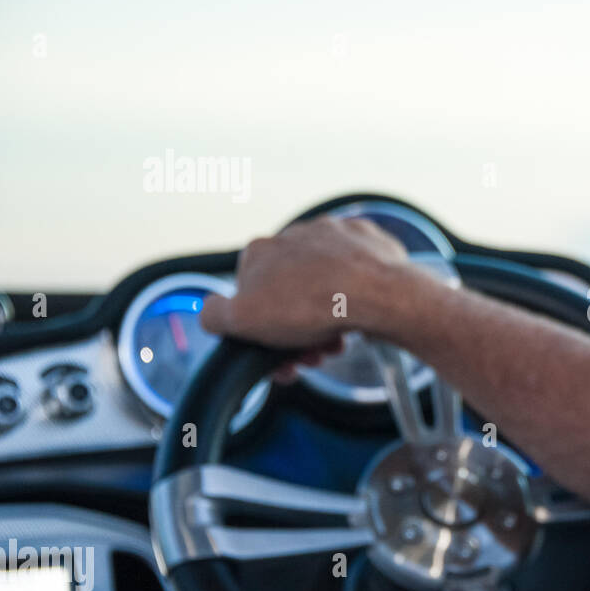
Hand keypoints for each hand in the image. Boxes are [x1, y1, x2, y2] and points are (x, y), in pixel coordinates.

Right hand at [200, 216, 410, 351]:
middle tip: (311, 354)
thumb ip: (215, 315)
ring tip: (335, 341)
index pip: (251, 295)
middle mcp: (295, 236)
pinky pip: (357, 273)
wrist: (379, 293)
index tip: (278, 352)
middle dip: (297, 330)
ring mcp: (334, 235)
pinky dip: (356, 296)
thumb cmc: (314, 305)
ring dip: (326, 319)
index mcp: (260, 251)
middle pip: (290, 294)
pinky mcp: (369, 242)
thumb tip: (210, 312)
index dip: (263, 330)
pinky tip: (358, 315)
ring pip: (324, 285)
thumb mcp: (242, 320)